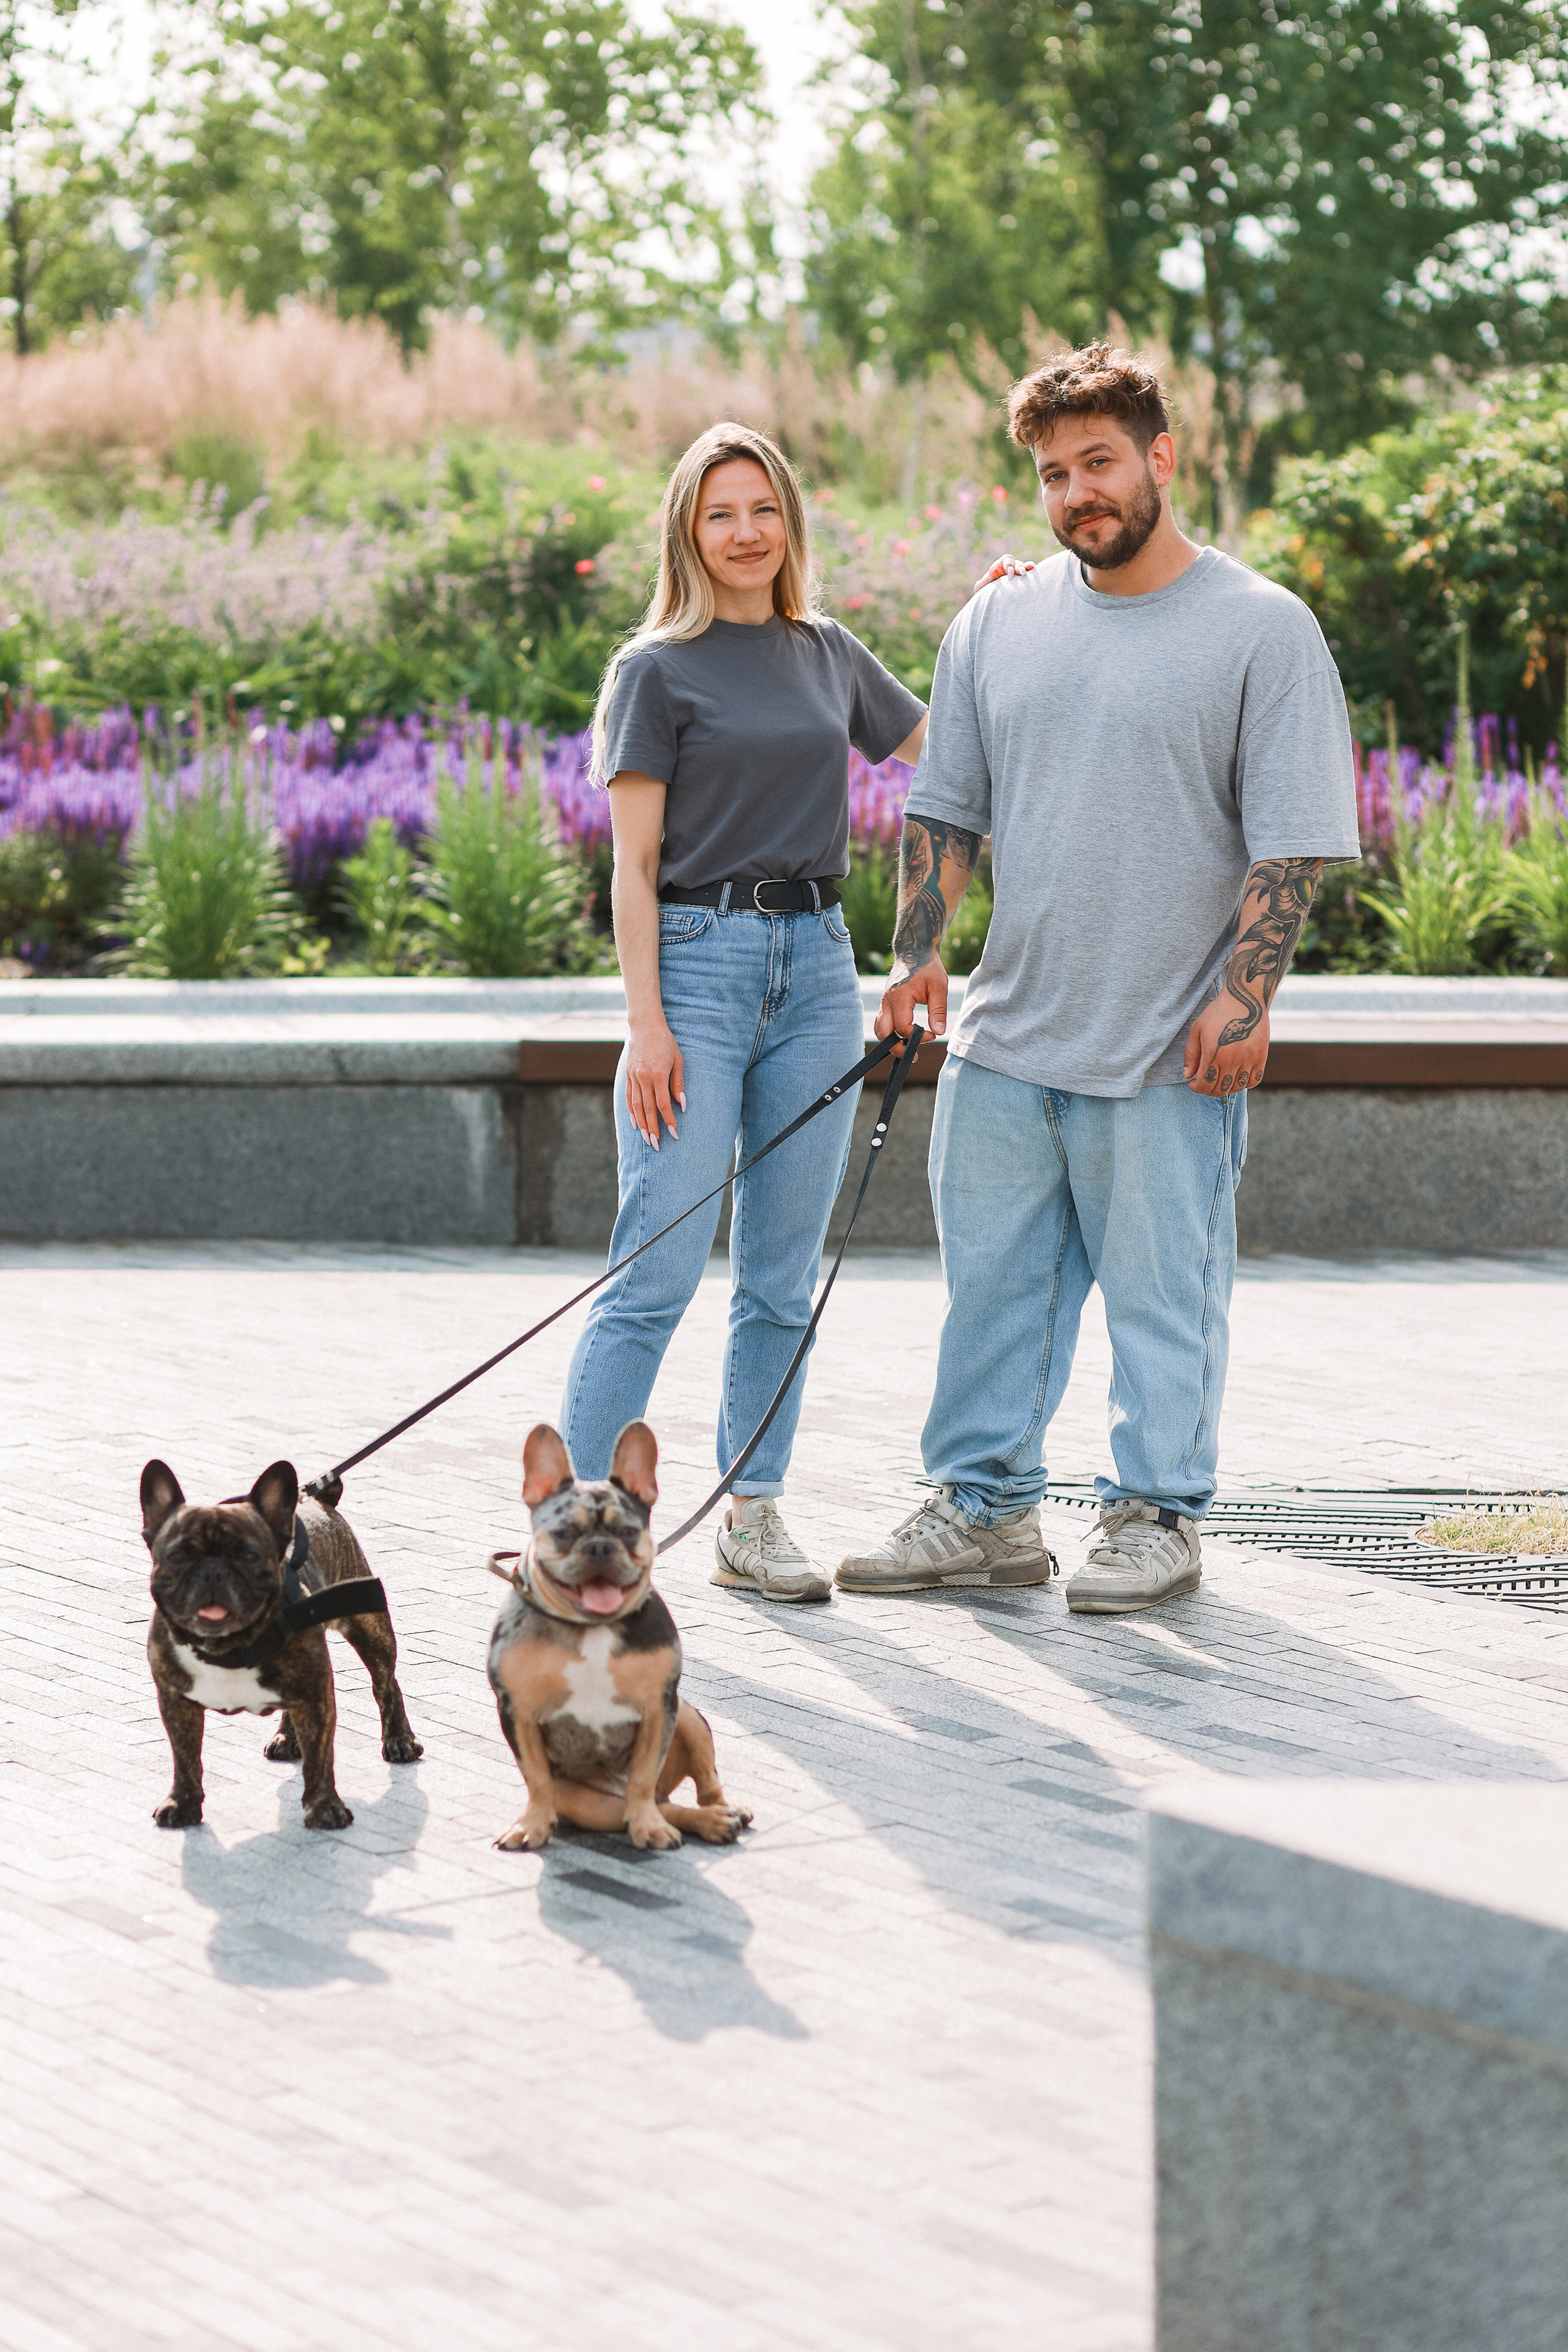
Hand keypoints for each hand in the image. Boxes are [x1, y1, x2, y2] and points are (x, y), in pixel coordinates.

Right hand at [626, 1017, 685, 1146]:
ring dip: (642, 1124)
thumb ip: (678, 1083)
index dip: (668, 1120)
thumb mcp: (678, 1060)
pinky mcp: (628, 1075)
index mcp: (658, 1074)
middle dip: (653, 1129)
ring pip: (637, 1106)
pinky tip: (635, 1123)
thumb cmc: (666, 1042)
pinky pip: (629, 1097)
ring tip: (647, 1139)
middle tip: (657, 1145)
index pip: (663, 1104)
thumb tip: (681, 1104)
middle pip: (648, 1109)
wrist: (645, 1026)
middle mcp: (643, 1077)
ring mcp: (633, 1076)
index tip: (674, 1133)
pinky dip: (631, 1112)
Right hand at [877, 957, 946, 1057]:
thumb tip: (938, 1032)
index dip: (917, 1037)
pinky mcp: (886, 1004)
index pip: (902, 1027)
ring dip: (891, 1042)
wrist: (914, 951)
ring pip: (880, 1030)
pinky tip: (905, 1038)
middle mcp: (887, 1001)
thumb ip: (938, 1010)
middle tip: (913, 1056)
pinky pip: (883, 1023)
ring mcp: (884, 1002)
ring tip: (908, 1049)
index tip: (932, 1035)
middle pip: (883, 1033)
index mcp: (899, 996)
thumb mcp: (939, 987)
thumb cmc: (928, 968)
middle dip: (896, 1048)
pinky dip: (891, 1034)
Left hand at [972, 554, 1035, 594]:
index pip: (1006, 560)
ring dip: (1026, 569)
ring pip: (1024, 567)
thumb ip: (983, 581)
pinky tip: (1035, 573)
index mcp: (1000, 566)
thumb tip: (992, 573)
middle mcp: (1010, 568)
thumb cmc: (985, 593)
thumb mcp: (981, 587)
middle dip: (1019, 567)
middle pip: (1017, 563)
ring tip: (1027, 574)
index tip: (1009, 575)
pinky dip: (1032, 572)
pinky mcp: (1023, 581)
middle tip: (1020, 574)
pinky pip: (1030, 574)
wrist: (992, 602)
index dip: (1009, 565)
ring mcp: (1017, 574)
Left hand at [1184, 991, 1269, 1095]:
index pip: (1205, 1084)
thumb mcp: (1197, 1030)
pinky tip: (1237, 1075)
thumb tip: (1188, 1075)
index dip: (1197, 1088)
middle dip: (1209, 1090)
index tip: (1194, 1082)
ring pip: (1237, 1087)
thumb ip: (1191, 1054)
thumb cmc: (1217, 1013)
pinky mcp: (1261, 1057)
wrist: (1245, 999)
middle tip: (1206, 1081)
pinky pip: (1254, 1080)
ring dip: (1227, 1088)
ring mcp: (1248, 1059)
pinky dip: (1245, 1083)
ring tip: (1221, 1078)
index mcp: (1213, 1053)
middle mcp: (1232, 1060)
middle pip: (1220, 1089)